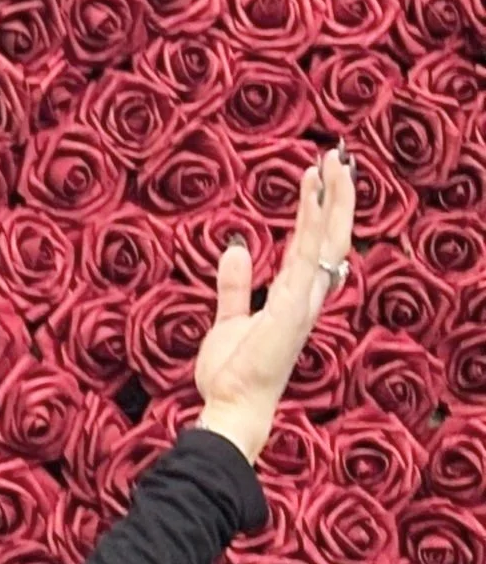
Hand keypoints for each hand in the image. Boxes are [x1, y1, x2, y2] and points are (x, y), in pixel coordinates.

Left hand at [193, 144, 356, 464]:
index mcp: (292, 298)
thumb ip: (235, 285)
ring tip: (333, 166)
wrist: (231, 406)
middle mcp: (305, 297)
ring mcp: (301, 305)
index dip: (315, 210)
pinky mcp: (290, 314)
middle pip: (328, 237)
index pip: (310, 244)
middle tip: (334, 157)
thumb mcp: (228, 320)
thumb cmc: (233, 373)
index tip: (314, 175)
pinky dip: (314, 235)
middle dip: (333, 196)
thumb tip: (237, 248)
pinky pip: (306, 266)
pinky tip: (316, 206)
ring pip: (325, 244)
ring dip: (330, 204)